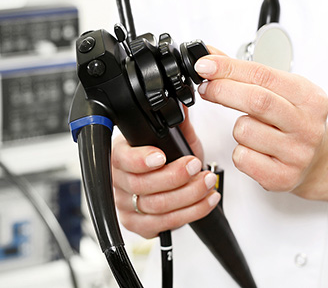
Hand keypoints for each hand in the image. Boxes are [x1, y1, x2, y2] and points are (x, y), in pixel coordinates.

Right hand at [112, 109, 219, 238]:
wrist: (171, 183)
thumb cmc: (167, 158)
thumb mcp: (174, 138)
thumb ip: (178, 123)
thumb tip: (182, 101)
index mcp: (120, 155)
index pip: (122, 159)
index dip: (140, 159)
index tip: (161, 156)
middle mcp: (119, 182)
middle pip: (141, 185)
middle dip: (175, 176)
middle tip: (195, 165)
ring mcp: (127, 206)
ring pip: (157, 206)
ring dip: (189, 194)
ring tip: (208, 182)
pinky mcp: (140, 225)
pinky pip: (166, 223)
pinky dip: (193, 211)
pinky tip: (207, 199)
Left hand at [194, 55, 327, 194]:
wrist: (319, 161)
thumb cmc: (295, 122)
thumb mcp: (282, 92)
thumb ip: (246, 74)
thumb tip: (210, 56)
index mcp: (310, 98)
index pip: (263, 76)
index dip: (229, 69)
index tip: (205, 65)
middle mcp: (307, 126)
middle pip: (256, 100)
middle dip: (223, 90)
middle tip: (206, 88)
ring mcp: (296, 154)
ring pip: (244, 131)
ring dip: (237, 128)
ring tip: (253, 130)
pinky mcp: (282, 177)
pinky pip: (242, 158)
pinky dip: (240, 151)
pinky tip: (255, 150)